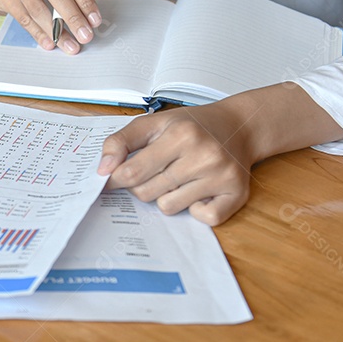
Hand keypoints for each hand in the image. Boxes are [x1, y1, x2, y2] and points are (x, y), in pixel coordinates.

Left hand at [97, 102, 255, 225]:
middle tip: (155, 172)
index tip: (112, 179)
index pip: (132, 172)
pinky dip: (196, 209)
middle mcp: (204, 155)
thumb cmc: (190, 127)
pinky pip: (203, 218)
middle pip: (147, 193)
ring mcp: (222, 176)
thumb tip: (103, 171)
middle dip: (142, 186)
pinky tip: (199, 191)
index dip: (115, 179)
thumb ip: (120, 142)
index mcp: (180, 135)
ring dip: (167, 197)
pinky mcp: (237, 194)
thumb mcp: (152, 123)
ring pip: (169, 207)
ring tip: (179, 178)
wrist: (239, 126)